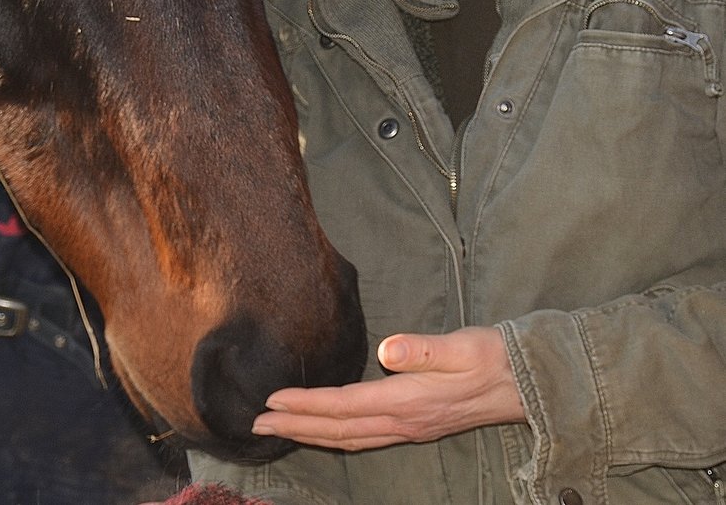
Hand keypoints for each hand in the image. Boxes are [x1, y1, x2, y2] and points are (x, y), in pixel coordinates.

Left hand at [251, 326, 524, 451]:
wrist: (525, 383)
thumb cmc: (491, 357)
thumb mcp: (461, 346)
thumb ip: (423, 348)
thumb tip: (388, 350)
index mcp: (408, 401)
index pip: (345, 405)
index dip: (306, 405)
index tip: (272, 401)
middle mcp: (404, 422)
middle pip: (339, 430)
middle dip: (296, 427)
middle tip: (257, 423)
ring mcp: (410, 428)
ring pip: (350, 438)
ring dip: (311, 434)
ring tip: (279, 428)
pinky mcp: (416, 425)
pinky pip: (365, 437)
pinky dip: (336, 435)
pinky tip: (325, 430)